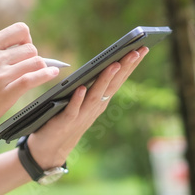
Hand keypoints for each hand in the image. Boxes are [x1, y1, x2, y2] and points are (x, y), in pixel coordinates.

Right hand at [0, 22, 60, 144]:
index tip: (24, 51)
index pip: (19, 30)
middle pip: (30, 47)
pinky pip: (33, 78)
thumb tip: (23, 50)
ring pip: (35, 61)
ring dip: (40, 68)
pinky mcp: (5, 93)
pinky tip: (52, 75)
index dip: (26, 40)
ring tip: (37, 75)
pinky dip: (46, 75)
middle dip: (33, 58)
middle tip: (28, 69)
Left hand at [25, 47, 148, 169]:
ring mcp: (82, 115)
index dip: (130, 63)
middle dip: (124, 67)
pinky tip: (81, 88)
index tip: (142, 47)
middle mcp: (95, 107)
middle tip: (135, 50)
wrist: (51, 148)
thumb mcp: (84, 100)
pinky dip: (77, 99)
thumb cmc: (68, 118)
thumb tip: (105, 61)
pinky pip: (73, 109)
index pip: (118, 78)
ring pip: (95, 95)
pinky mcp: (65, 122)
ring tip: (113, 64)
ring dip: (104, 80)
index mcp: (101, 99)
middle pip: (112, 84)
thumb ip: (93, 84)